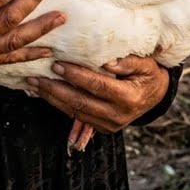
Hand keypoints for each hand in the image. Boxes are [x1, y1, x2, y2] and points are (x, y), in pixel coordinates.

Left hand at [26, 55, 170, 133]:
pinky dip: (59, 105)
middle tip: (36, 76)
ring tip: (34, 84)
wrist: (155, 96)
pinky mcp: (101, 128)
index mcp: (128, 97)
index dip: (76, 76)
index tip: (57, 64)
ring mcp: (109, 125)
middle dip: (55, 89)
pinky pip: (76, 117)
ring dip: (52, 99)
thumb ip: (129, 61)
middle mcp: (117, 115)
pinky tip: (45, 93)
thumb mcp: (146, 64)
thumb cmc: (149, 74)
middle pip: (80, 103)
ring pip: (75, 112)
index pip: (97, 85)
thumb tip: (106, 61)